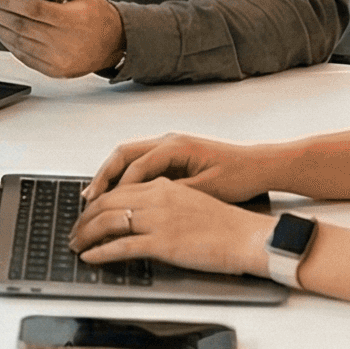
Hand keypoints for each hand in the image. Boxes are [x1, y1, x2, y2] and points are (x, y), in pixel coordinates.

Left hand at [0, 0, 120, 78]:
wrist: (114, 44)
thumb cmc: (98, 15)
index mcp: (71, 20)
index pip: (33, 9)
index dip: (9, 2)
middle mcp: (63, 41)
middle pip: (20, 27)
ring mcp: (58, 59)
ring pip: (19, 43)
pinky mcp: (54, 70)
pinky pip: (25, 57)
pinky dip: (9, 45)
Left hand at [73, 178, 272, 278]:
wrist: (247, 236)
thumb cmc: (226, 224)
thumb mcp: (190, 201)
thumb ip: (163, 202)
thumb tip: (141, 215)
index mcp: (163, 186)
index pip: (118, 190)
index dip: (97, 203)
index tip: (86, 214)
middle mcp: (156, 198)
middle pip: (106, 204)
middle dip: (84, 219)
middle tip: (74, 232)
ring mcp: (158, 220)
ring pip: (107, 223)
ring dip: (86, 235)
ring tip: (76, 245)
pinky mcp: (162, 243)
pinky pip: (121, 247)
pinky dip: (100, 252)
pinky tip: (90, 257)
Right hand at [85, 132, 273, 202]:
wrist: (260, 165)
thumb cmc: (239, 175)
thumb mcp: (206, 189)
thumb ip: (174, 194)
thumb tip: (145, 204)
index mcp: (175, 146)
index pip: (136, 166)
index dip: (118, 188)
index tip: (105, 206)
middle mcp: (167, 141)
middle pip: (123, 155)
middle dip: (104, 177)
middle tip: (89, 199)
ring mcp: (168, 147)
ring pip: (128, 158)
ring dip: (112, 176)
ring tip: (97, 197)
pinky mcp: (172, 157)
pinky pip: (140, 164)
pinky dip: (127, 178)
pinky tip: (120, 195)